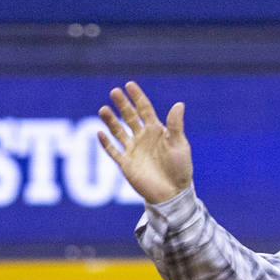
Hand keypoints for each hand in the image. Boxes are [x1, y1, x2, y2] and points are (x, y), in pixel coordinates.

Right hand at [98, 81, 192, 203]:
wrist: (173, 194)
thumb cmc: (180, 169)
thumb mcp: (179, 145)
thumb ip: (176, 125)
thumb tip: (179, 104)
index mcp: (157, 131)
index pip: (144, 109)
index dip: (137, 97)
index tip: (129, 85)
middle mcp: (143, 138)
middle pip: (129, 117)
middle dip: (122, 104)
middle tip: (114, 92)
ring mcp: (133, 150)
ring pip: (118, 131)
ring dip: (111, 121)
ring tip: (103, 110)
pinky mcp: (126, 164)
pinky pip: (113, 151)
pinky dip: (106, 143)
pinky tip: (100, 133)